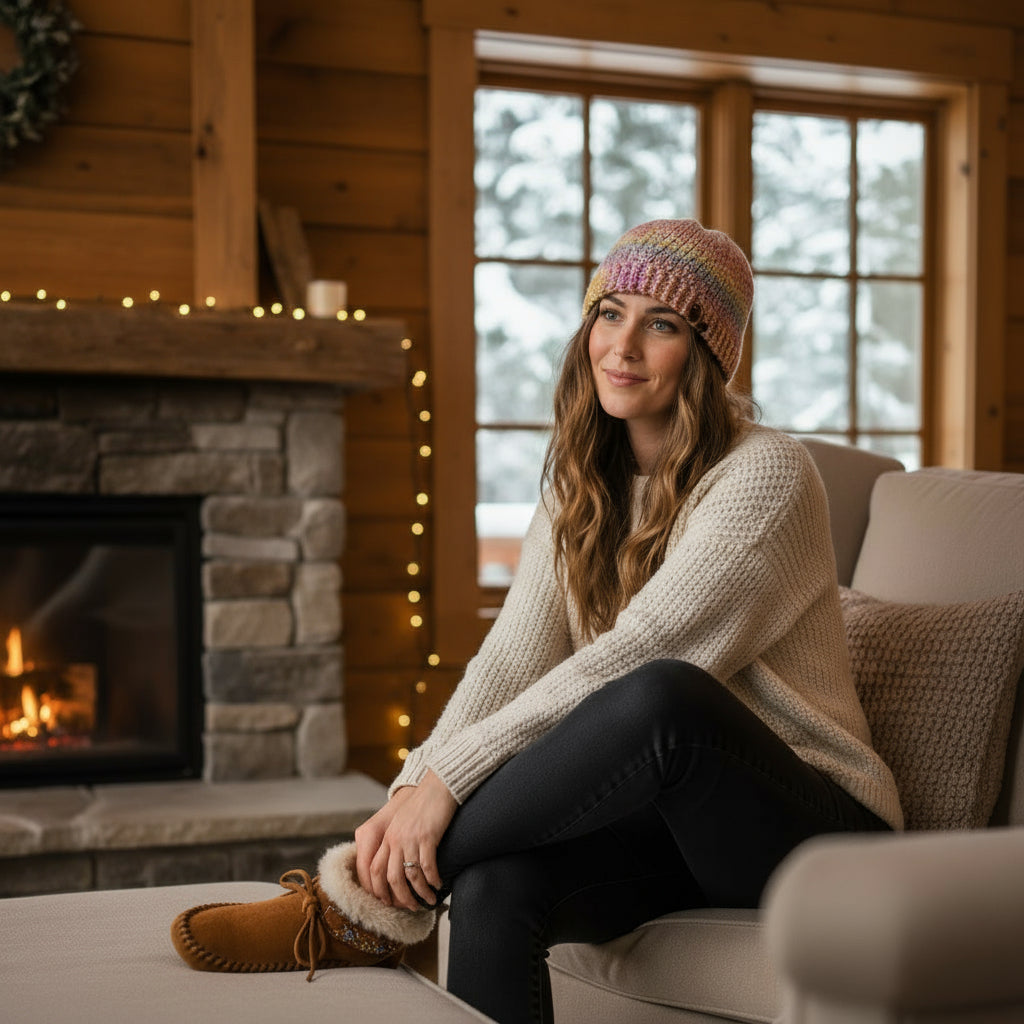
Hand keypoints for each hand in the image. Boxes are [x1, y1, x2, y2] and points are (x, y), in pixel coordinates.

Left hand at [354, 771, 456, 910]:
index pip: (373, 869)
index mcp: (386, 836)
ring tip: (428, 899)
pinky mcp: (427, 836)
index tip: (388, 902)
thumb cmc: (422, 806)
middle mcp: (394, 838)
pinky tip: (439, 884)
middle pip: (390, 877)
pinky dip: (433, 879)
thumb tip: (397, 867)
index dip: (378, 889)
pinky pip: (428, 866)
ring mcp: (410, 837)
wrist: (438, 786)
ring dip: (419, 892)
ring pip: (410, 875)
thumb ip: (395, 841)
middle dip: (399, 897)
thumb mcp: (402, 823)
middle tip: (410, 907)